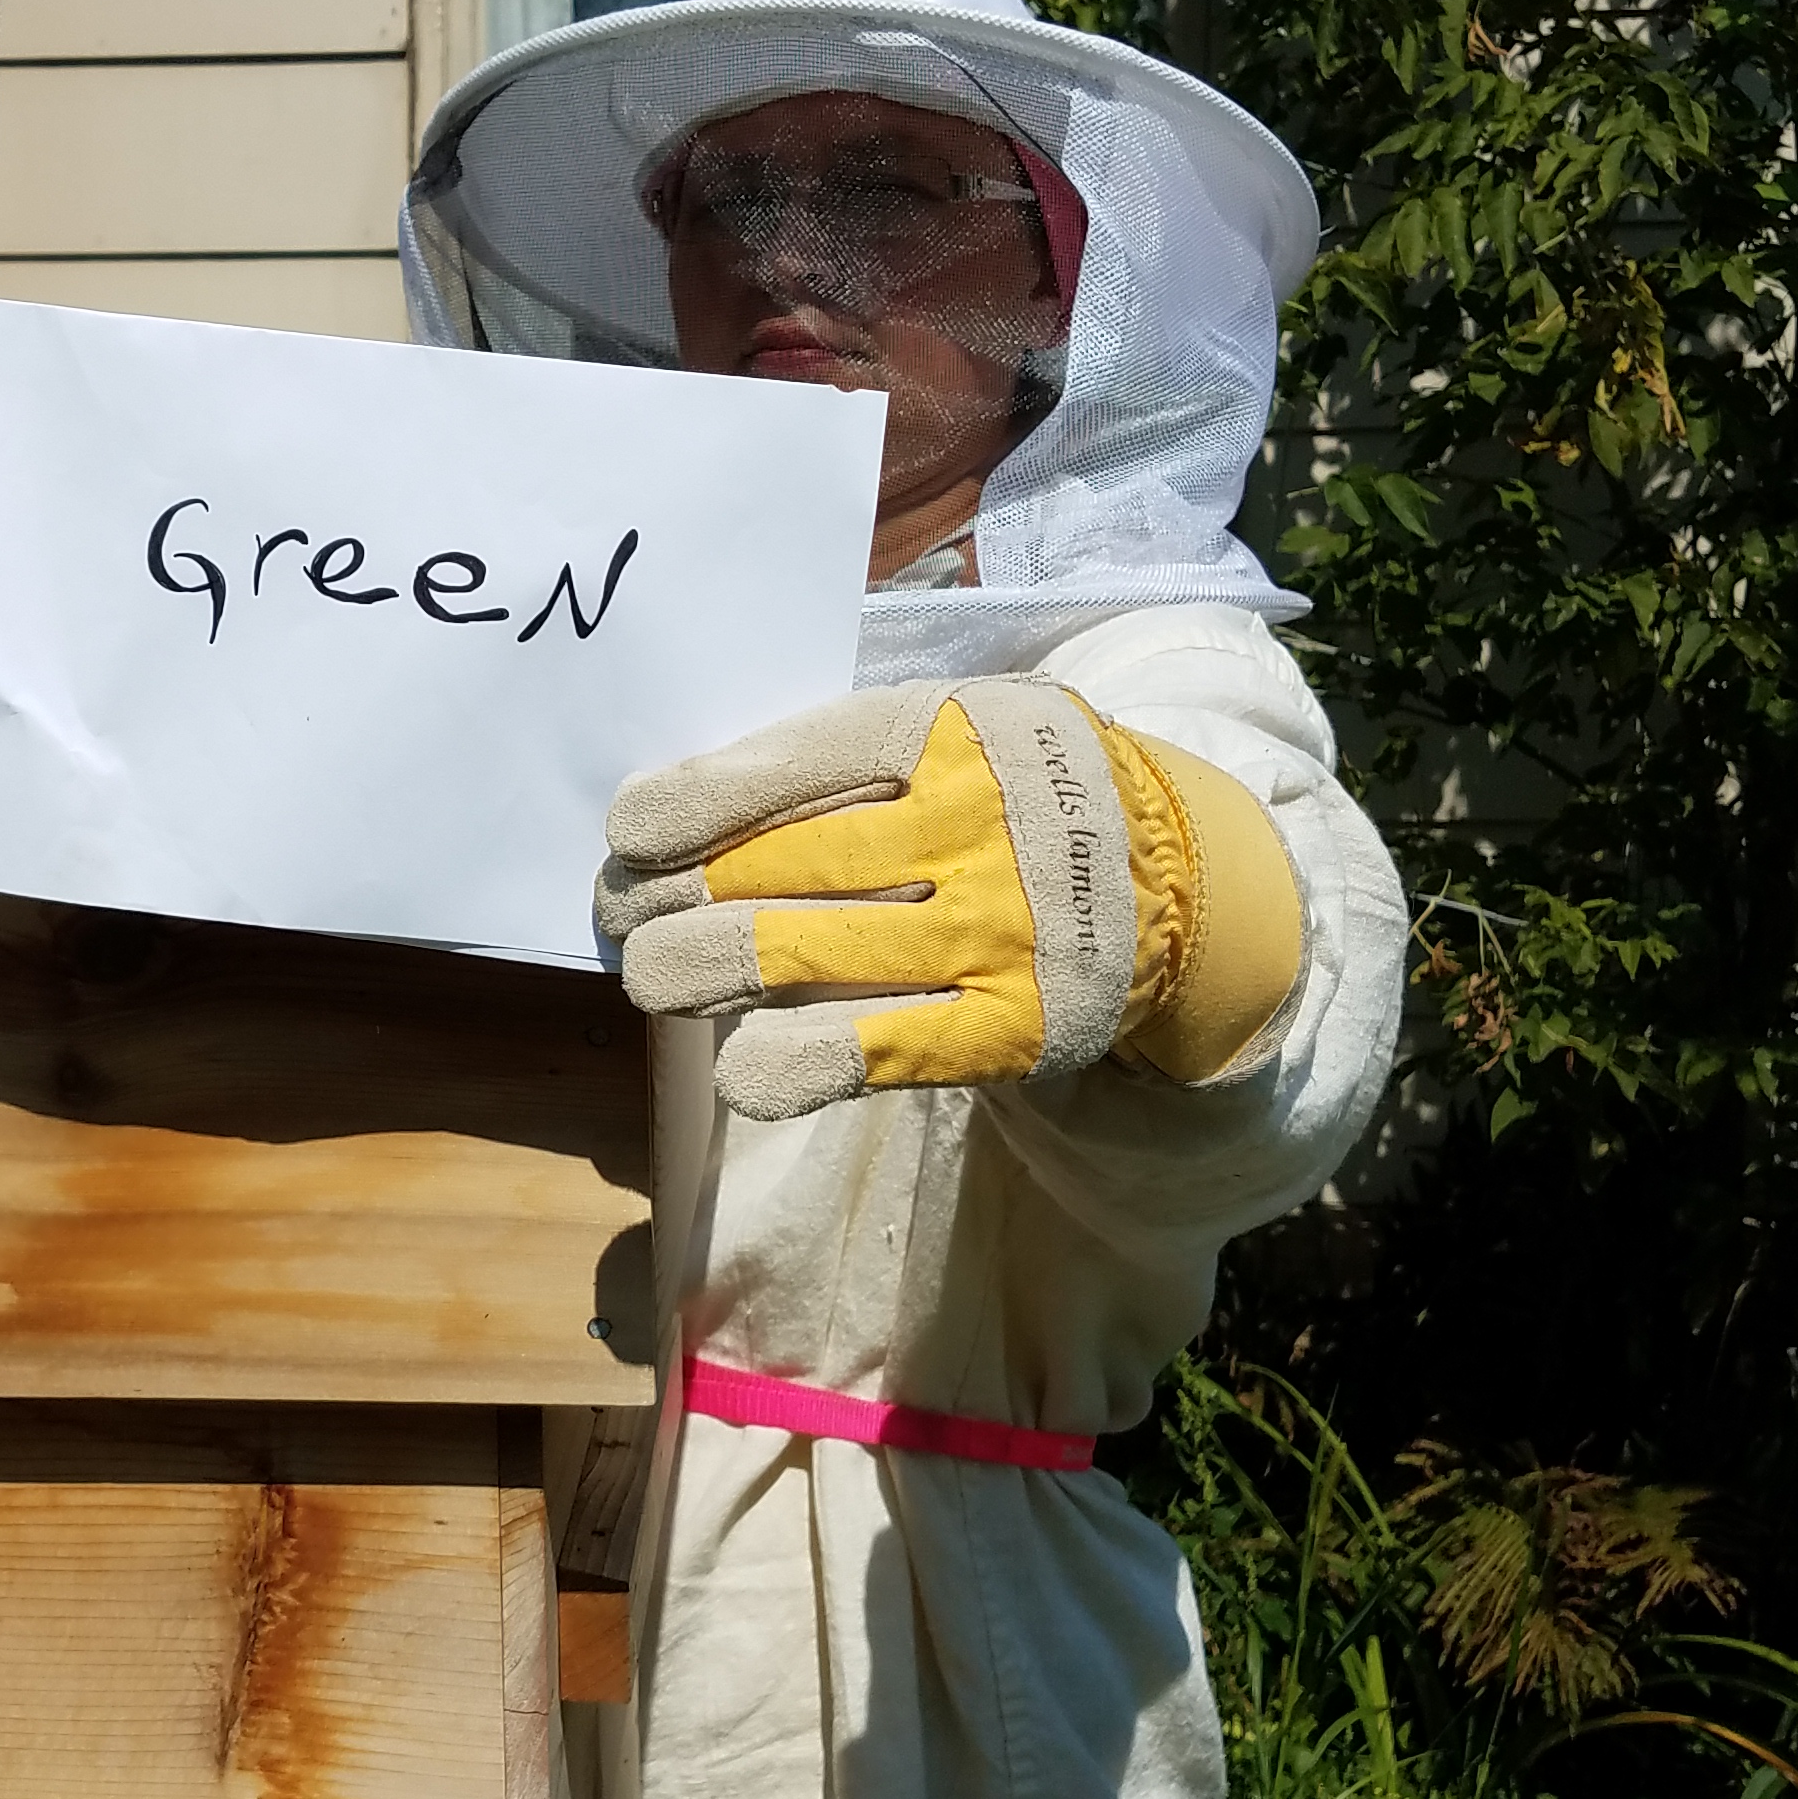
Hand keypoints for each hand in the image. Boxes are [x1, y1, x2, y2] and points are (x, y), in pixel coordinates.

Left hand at [597, 677, 1302, 1118]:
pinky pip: (878, 1048)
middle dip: (675, 899)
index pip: (799, 761)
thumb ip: (841, 758)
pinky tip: (739, 1068)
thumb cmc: (1012, 796)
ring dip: (703, 972)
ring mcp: (997, 928)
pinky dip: (793, 1064)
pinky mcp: (1012, 1024)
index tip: (627, 834)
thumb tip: (676, 812)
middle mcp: (976, 824)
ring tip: (653, 978)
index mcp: (953, 729)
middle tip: (622, 920)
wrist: (1175, 878)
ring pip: (808, 955)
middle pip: (783, 866)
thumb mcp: (951, 731)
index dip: (697, 803)